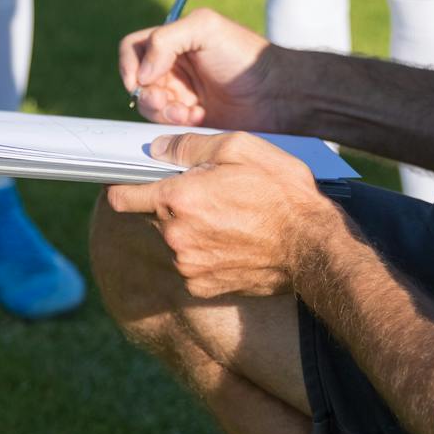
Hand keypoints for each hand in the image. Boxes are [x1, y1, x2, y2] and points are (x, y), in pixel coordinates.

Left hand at [104, 130, 335, 297]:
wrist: (312, 248)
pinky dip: (203, 253)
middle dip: (170, 203)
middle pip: (151, 216)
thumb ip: (190, 146)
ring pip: (172, 240)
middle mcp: (174, 236)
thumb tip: (158, 148)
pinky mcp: (202, 287)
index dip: (122, 186)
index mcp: (176, 199)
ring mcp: (187, 266)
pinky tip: (233, 241)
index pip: (121, 197)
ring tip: (228, 218)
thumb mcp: (239, 149)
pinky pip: (190, 264)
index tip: (129, 181)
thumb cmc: (281, 193)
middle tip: (207, 193)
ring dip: (188, 228)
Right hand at [119, 8, 286, 130]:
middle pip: (137, 82)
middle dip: (148, 94)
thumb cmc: (245, 56)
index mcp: (174, 41)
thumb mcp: (205, 29)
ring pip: (149, 106)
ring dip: (162, 111)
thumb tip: (141, 74)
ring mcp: (181, 94)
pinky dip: (176, 123)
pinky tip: (198, 118)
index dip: (130, 65)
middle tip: (166, 100)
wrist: (276, 94)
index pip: (134, 48)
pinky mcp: (190, 119)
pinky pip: (166, 126)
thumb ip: (165, 39)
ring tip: (187, 112)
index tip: (140, 81)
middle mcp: (174, 67)